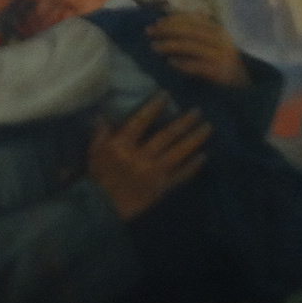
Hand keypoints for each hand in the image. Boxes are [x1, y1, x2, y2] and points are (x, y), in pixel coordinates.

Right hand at [87, 92, 210, 219]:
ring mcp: (154, 172)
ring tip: (207, 128)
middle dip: (184, 121)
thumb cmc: (97, 178)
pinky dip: (194, 165)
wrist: (102, 208)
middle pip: (167, 135)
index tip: (166, 94)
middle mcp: (141, 156)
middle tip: (198, 111)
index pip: (141, 120)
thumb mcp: (94, 153)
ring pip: (179, 152)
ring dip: (195, 139)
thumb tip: (104, 115)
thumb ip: (101, 134)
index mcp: (122, 145)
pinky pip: (182, 175)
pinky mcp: (162, 187)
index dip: (154, 106)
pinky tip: (204, 156)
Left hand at [147, 11, 249, 87]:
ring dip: (171, 45)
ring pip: (193, 46)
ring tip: (154, 47)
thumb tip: (168, 22)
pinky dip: (183, 63)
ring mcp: (222, 56)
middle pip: (191, 31)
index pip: (194, 19)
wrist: (246, 88)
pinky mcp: (221, 72)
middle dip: (168, 29)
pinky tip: (170, 63)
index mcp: (218, 31)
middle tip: (149, 32)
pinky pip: (199, 66)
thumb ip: (196, 34)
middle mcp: (221, 40)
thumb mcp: (212, 45)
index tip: (157, 21)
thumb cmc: (223, 65)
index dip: (174, 19)